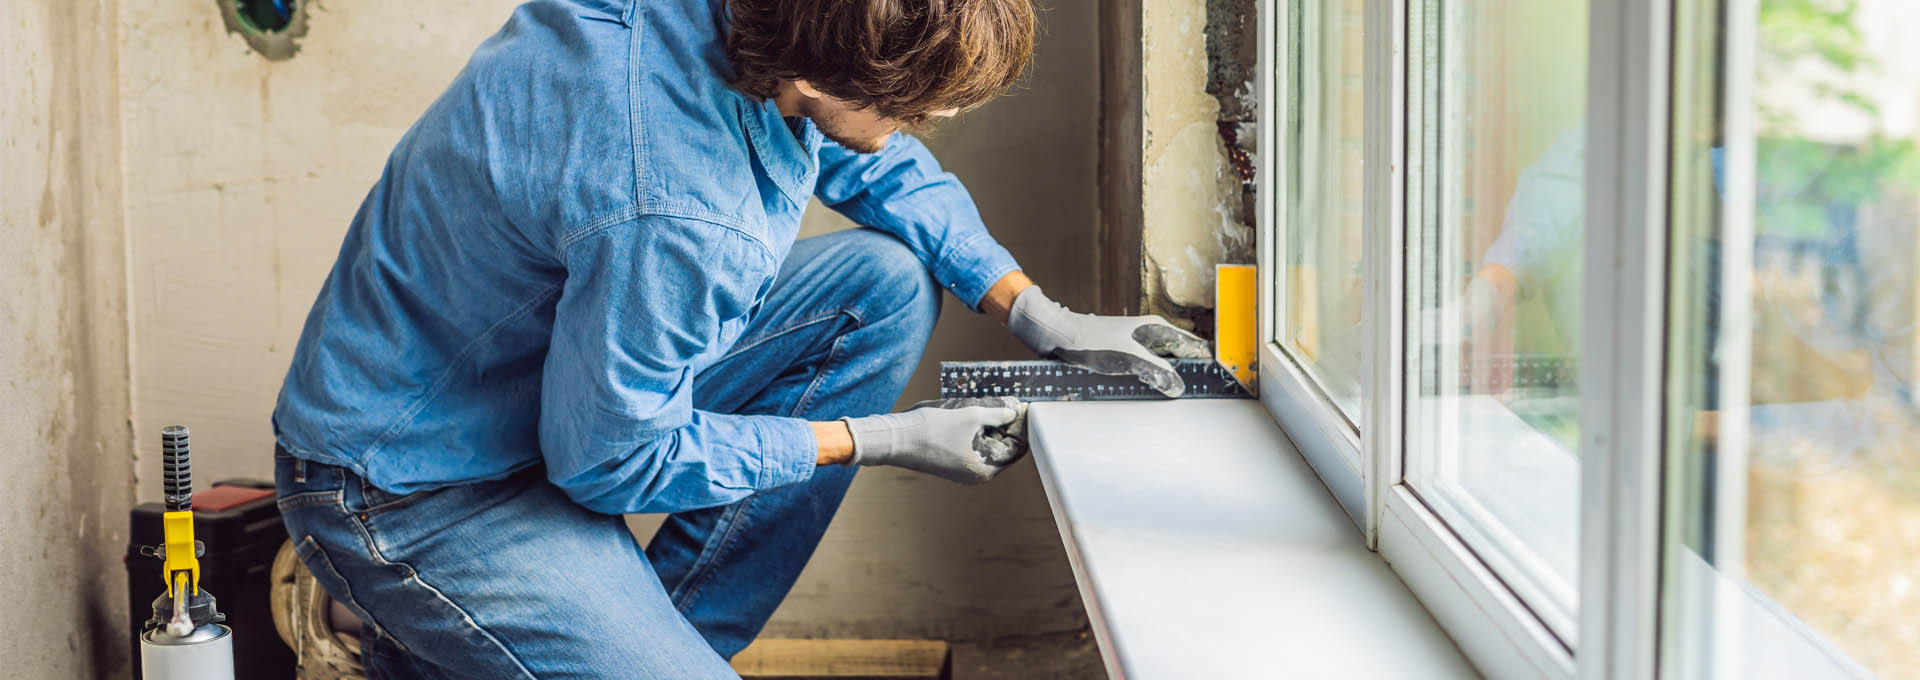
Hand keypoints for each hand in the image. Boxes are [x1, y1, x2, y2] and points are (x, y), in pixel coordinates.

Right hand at [842, 397, 1028, 483]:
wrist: (895, 439)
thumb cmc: (930, 432)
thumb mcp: (969, 416)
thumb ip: (996, 414)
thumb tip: (1013, 411)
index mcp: (984, 471)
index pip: (1015, 450)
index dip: (1019, 427)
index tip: (1022, 409)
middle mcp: (975, 475)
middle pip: (1000, 447)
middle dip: (1004, 425)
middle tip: (1007, 403)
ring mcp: (961, 469)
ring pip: (984, 444)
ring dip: (988, 425)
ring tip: (990, 405)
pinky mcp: (949, 460)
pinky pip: (970, 444)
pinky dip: (974, 429)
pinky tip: (971, 412)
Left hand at [1006, 286, 1210, 396]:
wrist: (1060, 336)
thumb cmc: (1090, 341)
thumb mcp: (1128, 359)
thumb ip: (1156, 372)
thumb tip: (1179, 387)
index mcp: (1158, 329)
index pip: (1194, 347)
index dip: (1207, 362)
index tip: (1221, 379)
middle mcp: (1151, 335)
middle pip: (1182, 356)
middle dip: (1193, 372)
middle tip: (1205, 392)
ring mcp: (1139, 344)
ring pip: (1167, 363)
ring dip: (1174, 377)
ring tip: (1184, 394)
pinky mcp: (1127, 355)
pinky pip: (1150, 369)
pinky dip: (1157, 379)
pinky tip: (1155, 390)